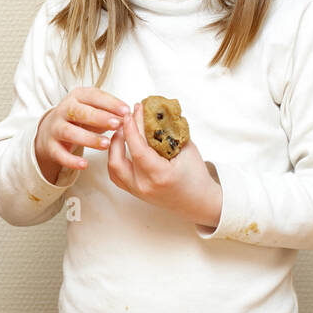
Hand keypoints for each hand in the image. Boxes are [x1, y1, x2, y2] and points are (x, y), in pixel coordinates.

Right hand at [34, 88, 132, 181]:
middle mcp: (64, 110)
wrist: (51, 129)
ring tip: (106, 144)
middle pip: (80, 112)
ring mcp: (55, 128)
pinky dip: (71, 160)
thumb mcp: (94, 110)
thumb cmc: (80, 118)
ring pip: (70, 132)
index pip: (94, 96)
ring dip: (88, 138)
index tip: (126, 111)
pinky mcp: (50, 146)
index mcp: (77, 97)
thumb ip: (110, 113)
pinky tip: (84, 164)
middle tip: (116, 124)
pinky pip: (59, 154)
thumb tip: (128, 119)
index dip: (110, 103)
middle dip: (99, 118)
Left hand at [108, 102, 220, 224]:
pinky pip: (116, 175)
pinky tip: (121, 146)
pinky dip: (115, 158)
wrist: (199, 202)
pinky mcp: (134, 192)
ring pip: (113, 167)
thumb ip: (171, 130)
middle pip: (119, 157)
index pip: (137, 148)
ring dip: (114, 147)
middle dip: (120, 134)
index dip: (132, 128)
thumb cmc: (196, 176)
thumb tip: (156, 110)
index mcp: (160, 175)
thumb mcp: (188, 149)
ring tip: (122, 131)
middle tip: (126, 118)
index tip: (132, 112)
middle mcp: (144, 186)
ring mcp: (137, 191)